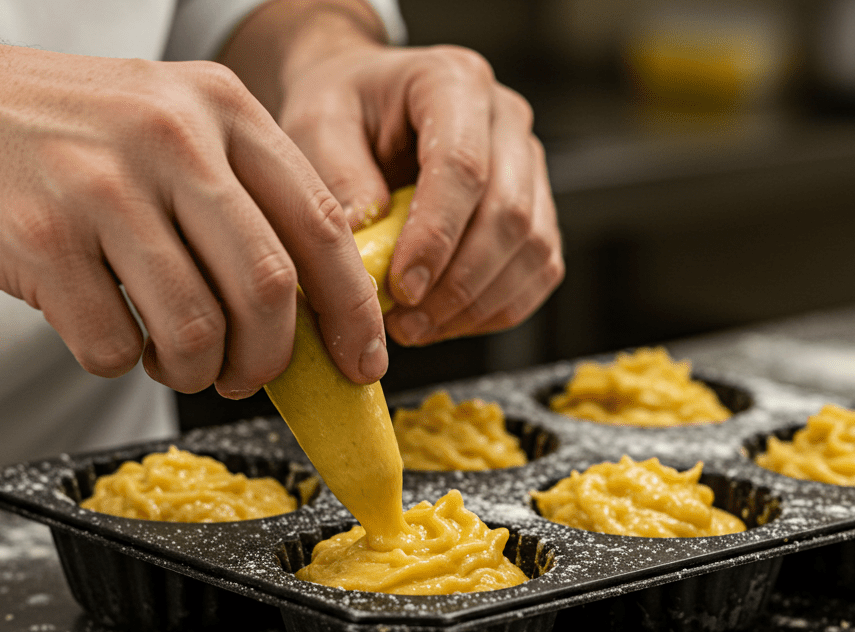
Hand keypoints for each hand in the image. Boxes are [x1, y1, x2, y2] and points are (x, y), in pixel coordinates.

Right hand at [0, 13, 386, 395]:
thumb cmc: (54, 128)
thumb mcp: (166, 122)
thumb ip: (241, 195)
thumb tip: (311, 308)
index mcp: (219, 106)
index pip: (323, 224)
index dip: (353, 309)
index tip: (363, 362)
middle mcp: (170, 137)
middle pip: (270, 288)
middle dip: (272, 359)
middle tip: (249, 379)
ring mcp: (103, 185)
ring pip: (196, 328)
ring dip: (196, 371)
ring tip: (177, 362)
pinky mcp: (41, 238)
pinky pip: (113, 346)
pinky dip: (119, 363)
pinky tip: (106, 333)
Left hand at [236, 4, 564, 346]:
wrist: (366, 106)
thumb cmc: (342, 110)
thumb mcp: (317, 125)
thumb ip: (338, 177)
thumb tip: (366, 244)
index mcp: (454, 82)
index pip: (463, 167)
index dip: (436, 237)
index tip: (401, 287)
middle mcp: (507, 120)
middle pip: (509, 215)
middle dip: (458, 283)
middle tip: (404, 322)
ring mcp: (530, 167)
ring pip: (533, 249)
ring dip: (478, 304)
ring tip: (416, 327)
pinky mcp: (537, 210)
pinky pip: (538, 272)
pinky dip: (496, 310)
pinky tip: (445, 321)